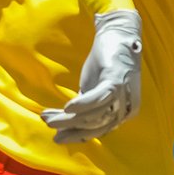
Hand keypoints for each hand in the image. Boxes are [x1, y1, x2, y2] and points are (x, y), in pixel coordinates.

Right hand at [43, 9, 142, 143]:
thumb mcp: (93, 90)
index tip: (57, 138)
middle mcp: (126, 109)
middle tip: (47, 124)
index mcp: (122, 113)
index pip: (98, 131)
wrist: (117, 36)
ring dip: (68, 118)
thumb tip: (64, 123)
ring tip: (48, 116)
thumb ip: (84, 108)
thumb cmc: (105, 64)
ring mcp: (123, 96)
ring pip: (93, 115)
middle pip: (95, 126)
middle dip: (68, 127)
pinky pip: (99, 98)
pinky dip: (82, 105)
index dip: (76, 135)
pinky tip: (67, 107)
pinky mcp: (116, 81)